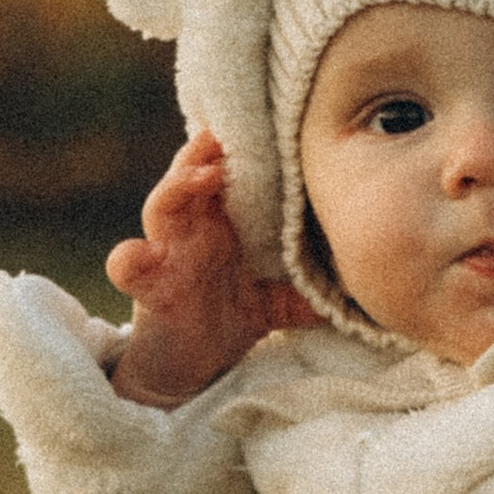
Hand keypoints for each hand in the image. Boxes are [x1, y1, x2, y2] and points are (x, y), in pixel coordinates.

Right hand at [107, 128, 318, 406]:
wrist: (187, 365)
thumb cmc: (227, 319)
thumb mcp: (276, 305)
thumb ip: (310, 293)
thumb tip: (365, 293)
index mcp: (222, 226)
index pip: (229, 177)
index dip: (241, 152)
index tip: (265, 127)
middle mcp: (192, 231)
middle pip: (191, 178)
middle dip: (205, 155)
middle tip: (226, 137)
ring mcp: (167, 255)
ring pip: (161, 208)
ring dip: (176, 188)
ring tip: (199, 177)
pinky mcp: (149, 288)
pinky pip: (129, 268)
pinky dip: (127, 260)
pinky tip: (132, 256)